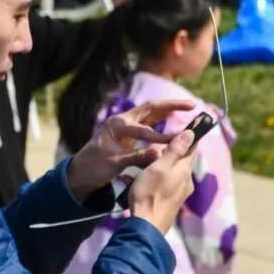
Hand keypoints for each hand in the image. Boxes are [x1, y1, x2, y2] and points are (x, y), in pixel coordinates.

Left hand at [66, 98, 197, 199]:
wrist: (82, 169)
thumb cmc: (94, 166)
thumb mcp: (114, 163)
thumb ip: (136, 157)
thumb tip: (159, 154)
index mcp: (116, 126)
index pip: (144, 130)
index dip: (162, 136)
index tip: (179, 140)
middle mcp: (121, 120)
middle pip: (150, 108)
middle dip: (171, 105)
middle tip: (192, 104)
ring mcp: (125, 123)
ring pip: (151, 112)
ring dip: (169, 109)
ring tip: (188, 107)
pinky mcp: (129, 129)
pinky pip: (149, 121)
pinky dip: (162, 118)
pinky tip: (176, 117)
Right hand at [129, 127, 199, 233]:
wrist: (146, 226)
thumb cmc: (150, 193)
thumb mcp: (159, 167)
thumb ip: (174, 150)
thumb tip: (191, 133)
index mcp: (183, 170)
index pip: (191, 148)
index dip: (190, 136)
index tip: (190, 125)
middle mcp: (185, 181)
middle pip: (180, 161)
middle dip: (170, 152)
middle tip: (156, 146)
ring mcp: (179, 194)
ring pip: (171, 173)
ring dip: (159, 166)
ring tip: (143, 165)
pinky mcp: (170, 202)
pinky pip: (165, 184)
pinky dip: (155, 179)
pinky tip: (141, 182)